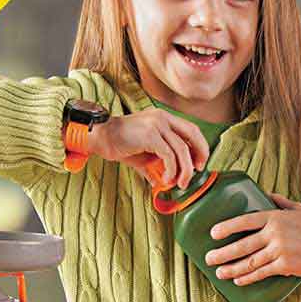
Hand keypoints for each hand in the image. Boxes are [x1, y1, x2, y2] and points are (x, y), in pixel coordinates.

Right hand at [89, 109, 207, 189]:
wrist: (100, 138)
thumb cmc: (120, 145)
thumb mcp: (145, 154)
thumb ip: (158, 164)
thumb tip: (162, 183)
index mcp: (163, 118)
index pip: (191, 129)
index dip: (199, 146)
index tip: (199, 163)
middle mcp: (162, 117)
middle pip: (193, 134)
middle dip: (200, 154)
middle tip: (197, 171)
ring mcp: (157, 124)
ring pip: (182, 149)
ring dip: (184, 170)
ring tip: (180, 183)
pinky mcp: (150, 135)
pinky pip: (169, 155)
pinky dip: (171, 170)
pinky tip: (166, 179)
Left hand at [204, 194, 300, 283]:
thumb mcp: (299, 209)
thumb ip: (280, 202)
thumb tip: (264, 194)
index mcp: (276, 217)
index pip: (246, 220)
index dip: (228, 227)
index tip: (213, 234)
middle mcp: (276, 233)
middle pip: (243, 244)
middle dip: (223, 253)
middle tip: (208, 258)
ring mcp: (281, 250)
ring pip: (250, 262)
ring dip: (232, 269)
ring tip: (219, 272)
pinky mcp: (287, 266)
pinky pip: (262, 273)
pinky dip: (248, 278)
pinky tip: (238, 280)